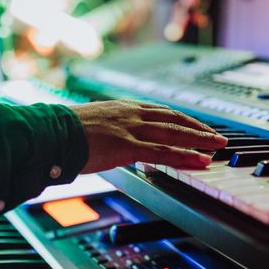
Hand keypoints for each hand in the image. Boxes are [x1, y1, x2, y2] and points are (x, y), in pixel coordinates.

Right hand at [72, 100, 227, 172]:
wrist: (51, 133)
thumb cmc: (65, 132)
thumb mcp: (93, 125)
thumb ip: (110, 130)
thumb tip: (113, 140)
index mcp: (123, 108)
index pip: (162, 111)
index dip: (183, 119)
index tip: (198, 126)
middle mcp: (131, 114)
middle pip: (174, 119)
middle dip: (199, 128)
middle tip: (218, 136)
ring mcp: (131, 129)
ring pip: (174, 133)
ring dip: (199, 140)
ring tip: (217, 147)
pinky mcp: (127, 146)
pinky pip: (162, 151)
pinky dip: (184, 156)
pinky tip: (199, 160)